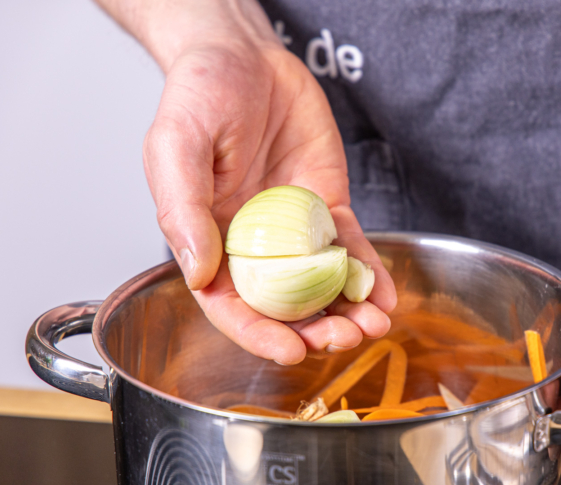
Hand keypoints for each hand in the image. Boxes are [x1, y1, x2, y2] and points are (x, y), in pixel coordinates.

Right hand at [140, 2, 394, 363]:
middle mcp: (253, 246)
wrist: (246, 57)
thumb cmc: (198, 97)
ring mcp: (294, 231)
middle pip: (284, 306)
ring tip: (374, 326)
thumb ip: (183, 211)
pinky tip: (386, 296)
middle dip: (314, 330)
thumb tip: (198, 273)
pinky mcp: (328, 210)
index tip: (289, 351)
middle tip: (342, 338)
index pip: (230, 305)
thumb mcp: (175, 148)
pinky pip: (351, 249)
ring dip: (348, 313)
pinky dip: (369, 275)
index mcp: (209, 242)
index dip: (258, 334)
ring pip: (322, 286)